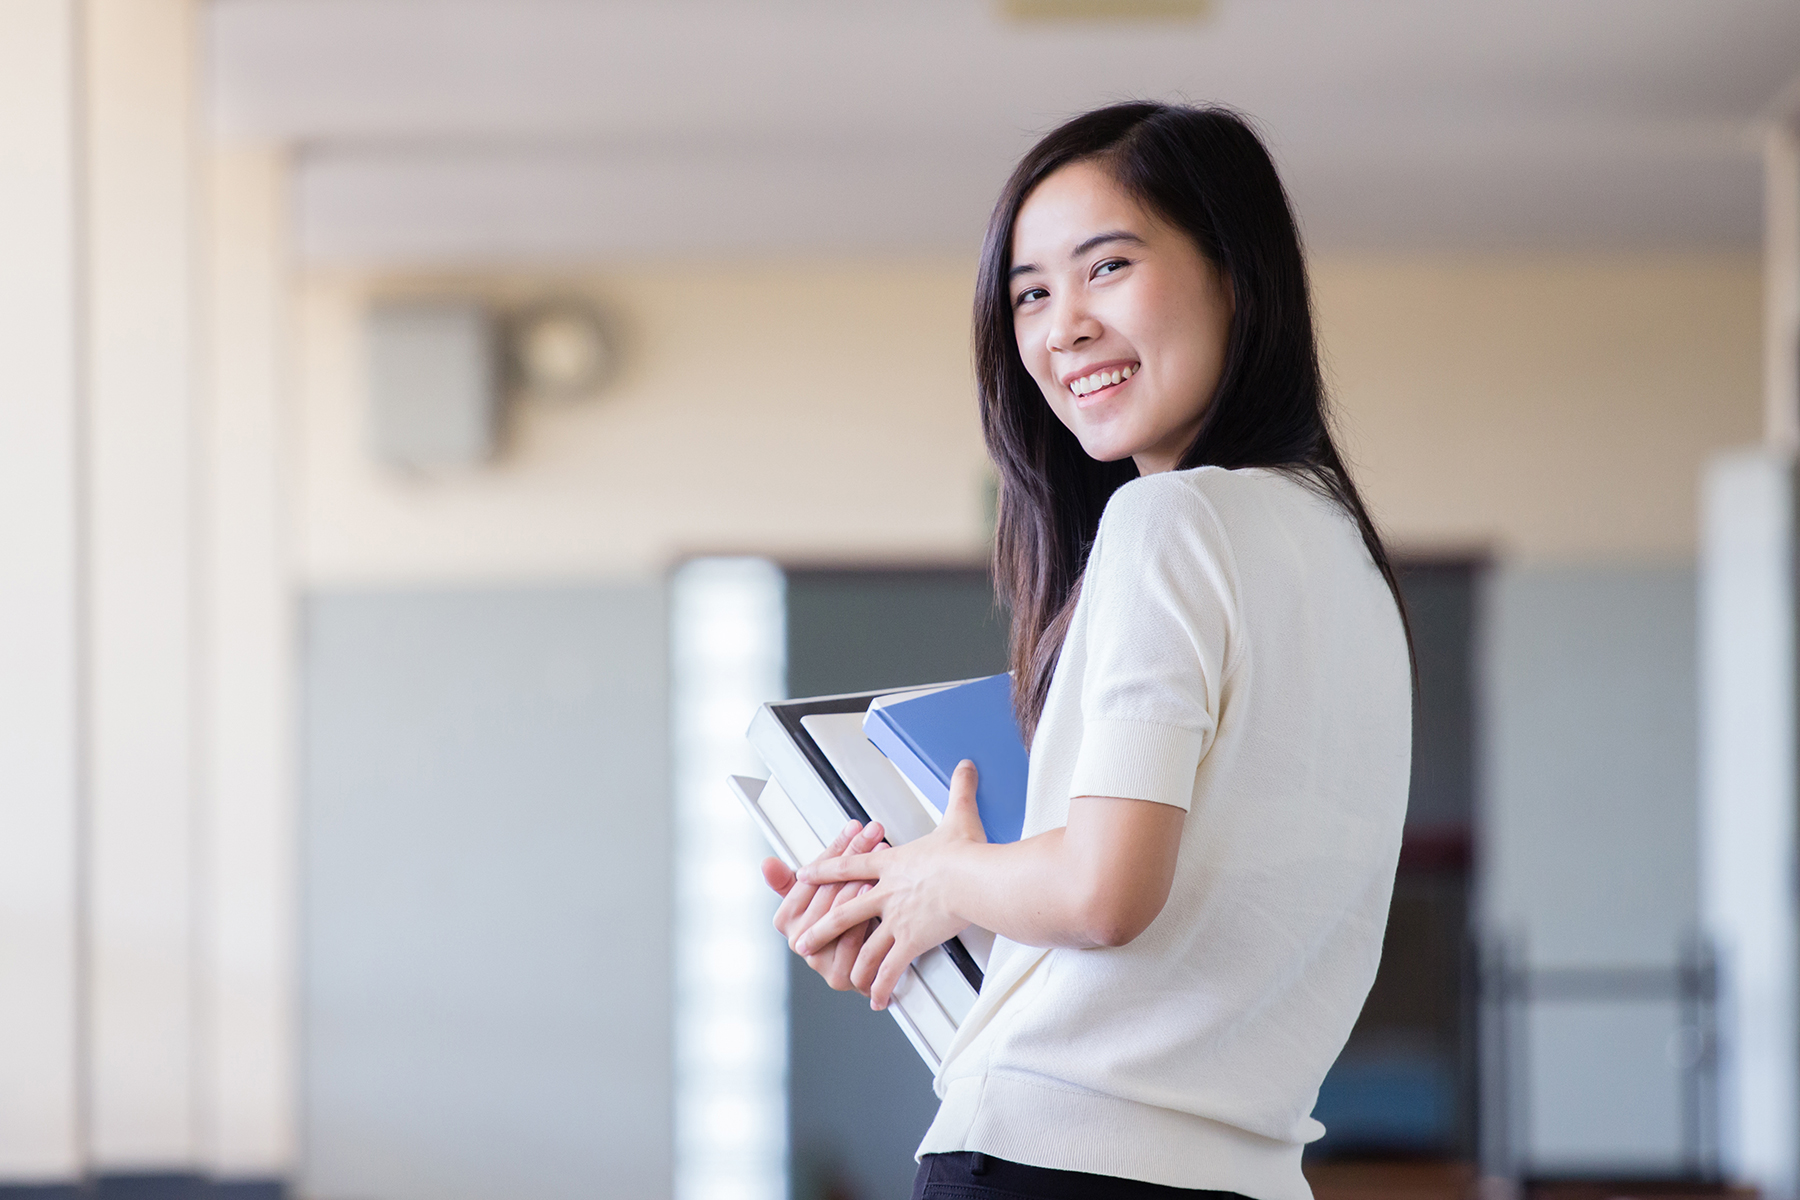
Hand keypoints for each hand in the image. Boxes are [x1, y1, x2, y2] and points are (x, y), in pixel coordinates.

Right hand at [762, 819, 885, 991]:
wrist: (866, 965)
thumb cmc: (840, 926)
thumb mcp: (813, 899)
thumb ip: (788, 881)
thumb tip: (766, 863)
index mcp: (786, 920)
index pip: (809, 876)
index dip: (833, 850)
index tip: (852, 828)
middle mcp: (799, 941)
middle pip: (827, 890)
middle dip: (852, 856)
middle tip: (871, 833)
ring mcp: (819, 961)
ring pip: (840, 913)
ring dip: (862, 879)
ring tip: (879, 856)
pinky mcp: (841, 976)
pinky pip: (854, 940)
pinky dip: (866, 914)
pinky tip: (877, 894)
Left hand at [794, 760, 987, 1009]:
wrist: (974, 879)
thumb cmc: (968, 852)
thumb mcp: (960, 816)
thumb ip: (960, 791)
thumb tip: (966, 766)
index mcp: (893, 864)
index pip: (850, 867)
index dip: (826, 870)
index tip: (805, 874)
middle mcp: (887, 893)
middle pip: (844, 910)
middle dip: (821, 927)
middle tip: (802, 939)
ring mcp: (896, 919)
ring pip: (862, 944)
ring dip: (849, 963)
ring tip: (838, 978)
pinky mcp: (911, 941)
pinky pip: (891, 968)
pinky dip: (883, 985)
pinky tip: (876, 998)